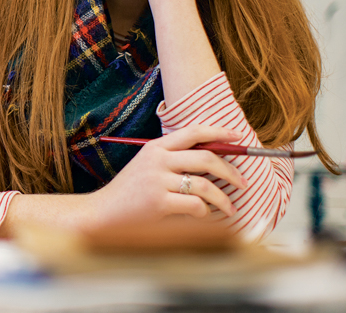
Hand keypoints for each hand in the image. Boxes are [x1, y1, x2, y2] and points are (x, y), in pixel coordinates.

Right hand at [90, 124, 248, 225]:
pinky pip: (195, 205)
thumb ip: (174, 160)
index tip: (238, 138)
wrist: (102, 213)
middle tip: (242, 183)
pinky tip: (202, 214)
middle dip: (231, 171)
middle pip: (206, 157)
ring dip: (223, 198)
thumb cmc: (129, 193)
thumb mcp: (148, 167)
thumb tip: (213, 159)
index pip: (194, 132)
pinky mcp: (158, 202)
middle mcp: (157, 160)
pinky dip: (204, 211)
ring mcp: (157, 181)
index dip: (220, 132)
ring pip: (204, 184)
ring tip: (229, 208)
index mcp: (156, 147)